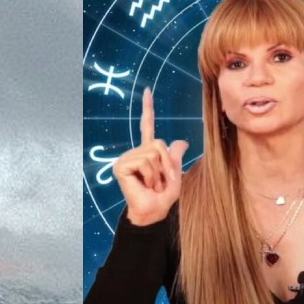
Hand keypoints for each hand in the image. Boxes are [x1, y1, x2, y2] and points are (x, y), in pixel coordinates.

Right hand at [110, 87, 189, 225]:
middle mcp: (135, 152)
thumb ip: (176, 157)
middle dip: (166, 163)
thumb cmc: (162, 196)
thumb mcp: (175, 174)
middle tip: (159, 181)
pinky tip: (144, 185)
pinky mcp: (121, 166)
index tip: (147, 91)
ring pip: (153, 152)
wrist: (153, 212)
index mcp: (146, 152)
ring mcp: (126, 159)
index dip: (148, 109)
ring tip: (152, 185)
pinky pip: (145, 162)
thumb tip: (182, 141)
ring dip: (158, 172)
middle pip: (158, 143)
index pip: (147, 126)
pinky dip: (150, 175)